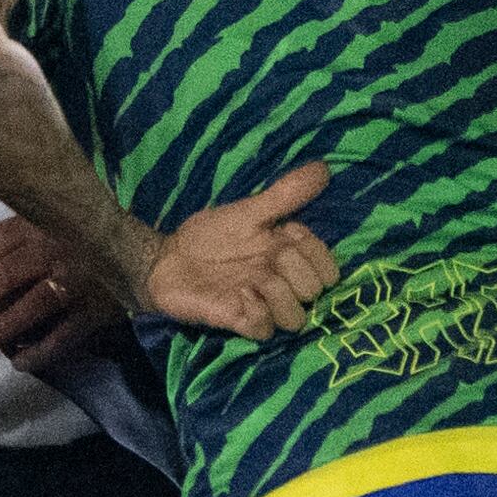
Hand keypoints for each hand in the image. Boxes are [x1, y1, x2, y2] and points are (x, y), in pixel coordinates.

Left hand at [0, 217, 128, 379]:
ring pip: (29, 308)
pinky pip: (60, 337)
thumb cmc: (92, 237)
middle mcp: (59, 247)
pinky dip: (37, 353)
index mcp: (44, 221)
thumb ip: (24, 232)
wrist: (148, 255)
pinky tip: (19, 362)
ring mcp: (79, 280)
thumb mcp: (56, 219)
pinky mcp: (97, 310)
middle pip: (4, 275)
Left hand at [141, 164, 336, 339]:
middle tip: (265, 258)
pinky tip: (237, 296)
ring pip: (296, 317)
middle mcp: (281, 285)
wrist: (168, 257)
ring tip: (252, 281)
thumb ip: (286, 194)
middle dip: (294, 270)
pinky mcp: (239, 323)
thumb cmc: (211, 236)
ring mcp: (262, 306)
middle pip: (314, 290)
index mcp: (289, 258)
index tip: (287, 233)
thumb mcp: (249, 210)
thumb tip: (324, 167)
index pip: (328, 268)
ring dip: (278, 295)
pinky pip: (264, 329)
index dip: (315, 253)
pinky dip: (255, 312)